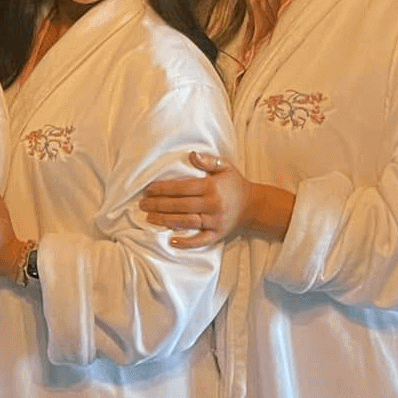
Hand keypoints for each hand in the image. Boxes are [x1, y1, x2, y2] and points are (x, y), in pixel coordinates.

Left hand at [140, 151, 263, 245]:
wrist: (254, 206)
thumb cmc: (234, 184)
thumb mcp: (225, 167)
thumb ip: (208, 161)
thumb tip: (191, 155)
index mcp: (211, 187)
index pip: (182, 188)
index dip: (163, 189)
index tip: (148, 189)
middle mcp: (212, 205)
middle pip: (180, 205)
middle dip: (159, 204)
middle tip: (142, 204)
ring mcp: (215, 221)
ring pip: (186, 222)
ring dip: (166, 220)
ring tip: (149, 218)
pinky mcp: (218, 234)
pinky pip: (201, 240)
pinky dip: (187, 242)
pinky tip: (172, 240)